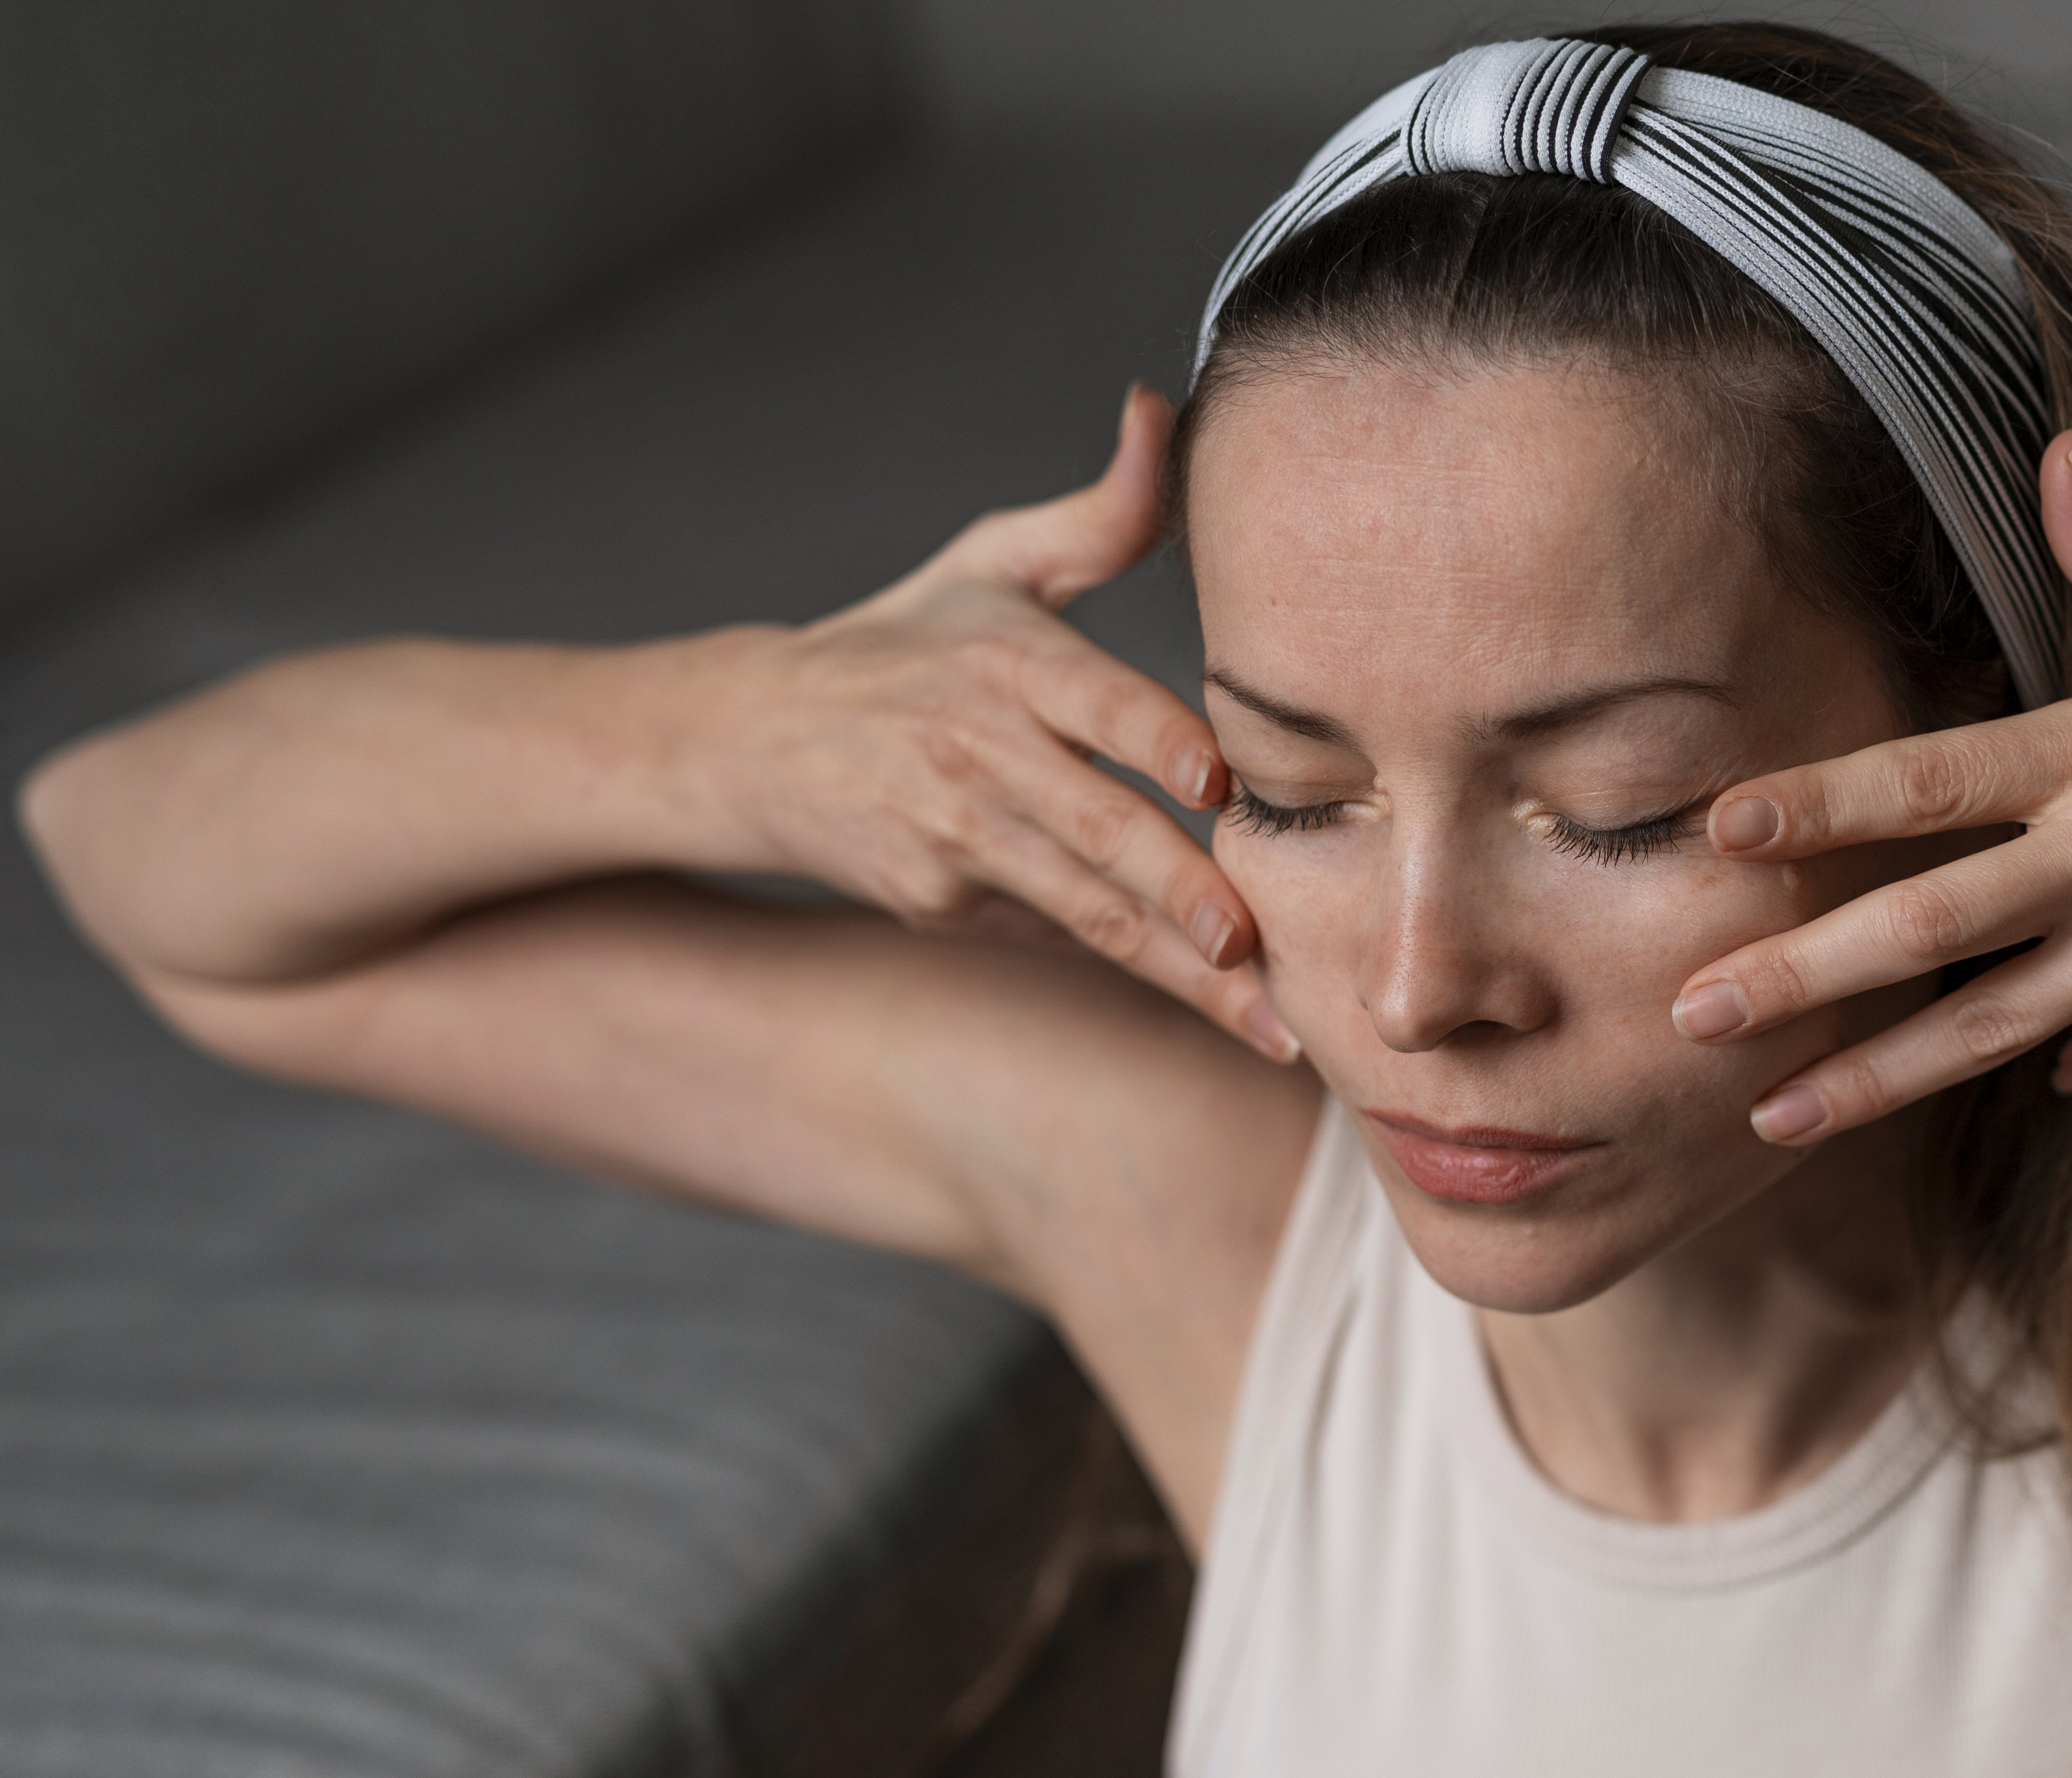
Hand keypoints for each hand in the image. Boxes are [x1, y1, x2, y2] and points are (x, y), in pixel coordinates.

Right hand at [706, 383, 1294, 1058]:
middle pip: (1098, 828)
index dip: (1152, 739)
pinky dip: (1130, 972)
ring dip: (1179, 974)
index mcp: (1003, 658)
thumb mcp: (994, 563)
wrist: (755, 740)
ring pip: (1088, 911)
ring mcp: (955, 837)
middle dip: (1182, 893)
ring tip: (1268, 1026)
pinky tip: (1216, 1012)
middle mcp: (977, 751)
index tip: (1217, 782)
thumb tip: (1161, 408)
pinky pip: (1056, 936)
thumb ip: (1100, 512)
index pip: (1088, 699)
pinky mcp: (941, 901)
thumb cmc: (908, 643)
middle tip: (1258, 947)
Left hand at [1667, 431, 2071, 1140]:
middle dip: (1799, 972)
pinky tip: (1978, 1091)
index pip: (1932, 776)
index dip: (1818, 804)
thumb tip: (2056, 454)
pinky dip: (2052, 1066)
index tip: (1720, 829)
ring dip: (1872, 1075)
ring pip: (1989, 1026)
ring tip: (1771, 1114)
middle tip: (1691, 1011)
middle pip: (1929, 924)